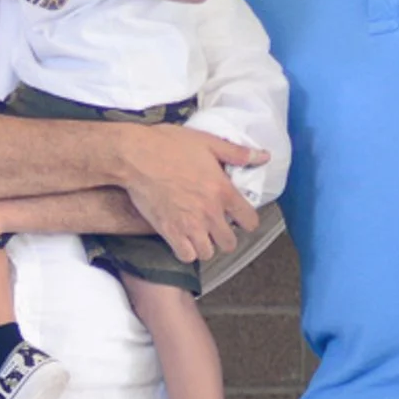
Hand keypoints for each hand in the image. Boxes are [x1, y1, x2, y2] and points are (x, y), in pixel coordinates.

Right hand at [121, 123, 265, 261]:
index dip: (247, 221)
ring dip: (204, 245)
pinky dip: (185, 251)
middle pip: (229, 242)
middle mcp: (210, 212)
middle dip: (224, 236)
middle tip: (214, 227)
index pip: (250, 220)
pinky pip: (186, 256)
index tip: (238, 217)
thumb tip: (264, 157)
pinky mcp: (169, 232)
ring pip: (208, 252)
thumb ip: (237, 153)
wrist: (135, 156)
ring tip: (197, 235)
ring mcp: (189, 225)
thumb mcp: (207, 142)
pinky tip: (181, 240)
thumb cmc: (168, 145)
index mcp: (223, 190)